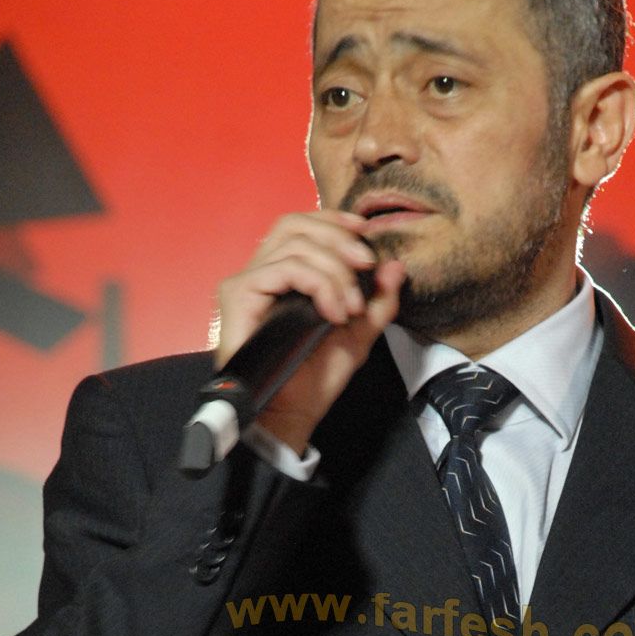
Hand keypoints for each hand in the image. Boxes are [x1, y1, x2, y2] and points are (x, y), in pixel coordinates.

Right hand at [214, 210, 405, 454]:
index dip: (332, 221)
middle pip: (294, 224)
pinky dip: (317, 283)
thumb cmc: (314, 381)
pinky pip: (284, 268)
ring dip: (334, 270)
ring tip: (350, 308)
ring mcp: (247, 283)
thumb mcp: (358, 336)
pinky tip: (332, 313)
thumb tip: (395, 267)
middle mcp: (261, 275)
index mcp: (283, 277)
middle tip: (366, 266)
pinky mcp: (239, 295)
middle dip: (338, 239)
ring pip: (294, 244)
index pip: (300, 226)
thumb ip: (378, 302)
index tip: (366, 233)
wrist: (290, 415)